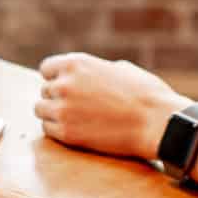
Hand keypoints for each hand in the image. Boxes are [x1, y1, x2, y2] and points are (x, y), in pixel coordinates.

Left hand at [35, 52, 192, 160]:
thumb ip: (96, 70)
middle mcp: (64, 84)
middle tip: (77, 107)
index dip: (57, 78)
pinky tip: (76, 130)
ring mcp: (63, 109)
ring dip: (54, 114)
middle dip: (58, 98)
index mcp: (76, 64)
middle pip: (44, 91)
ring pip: (41, 110)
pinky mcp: (67, 133)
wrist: (157, 123)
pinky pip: (48, 130)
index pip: (47, 69)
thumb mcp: (120, 68)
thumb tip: (88, 76)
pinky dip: (58, 130)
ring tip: (73, 119)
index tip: (66, 87)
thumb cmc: (146, 94)